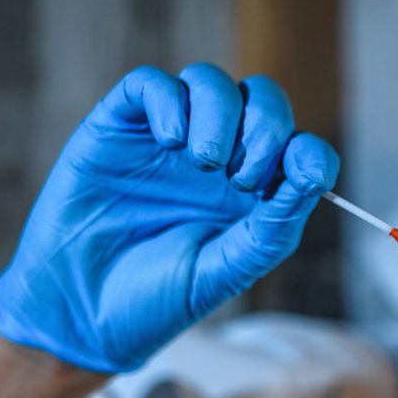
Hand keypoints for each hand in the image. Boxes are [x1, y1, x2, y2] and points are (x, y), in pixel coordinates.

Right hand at [0, 64, 337, 373]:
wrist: (81, 314)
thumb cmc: (158, 297)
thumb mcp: (230, 269)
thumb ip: (274, 225)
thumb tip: (315, 174)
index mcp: (252, 193)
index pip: (298, 147)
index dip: (310, 152)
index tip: (305, 176)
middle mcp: (216, 158)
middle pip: (261, 101)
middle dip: (266, 128)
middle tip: (244, 178)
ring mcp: (167, 139)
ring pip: (209, 82)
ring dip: (221, 113)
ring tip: (204, 162)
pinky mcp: (118, 127)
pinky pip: (150, 85)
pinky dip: (170, 102)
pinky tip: (170, 140)